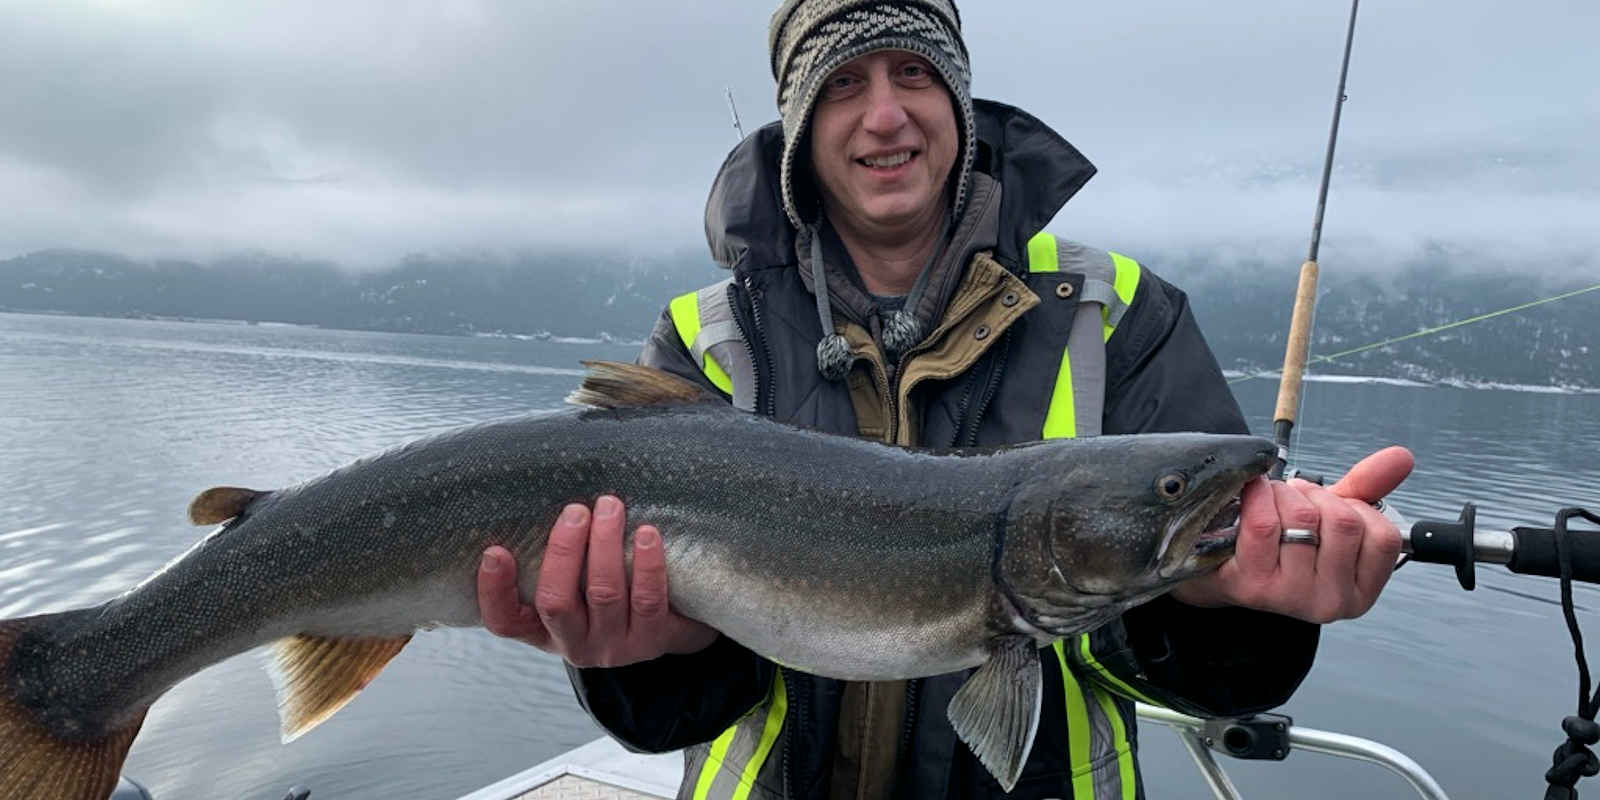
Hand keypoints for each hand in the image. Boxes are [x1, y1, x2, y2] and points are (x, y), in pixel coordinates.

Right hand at [476, 495, 718, 666]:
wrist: (669, 629)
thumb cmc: (610, 592)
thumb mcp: (575, 586)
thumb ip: (557, 559)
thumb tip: (541, 496)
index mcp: (543, 630)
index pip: (505, 622)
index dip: (494, 591)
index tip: (494, 551)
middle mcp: (574, 644)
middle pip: (556, 603)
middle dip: (564, 551)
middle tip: (576, 510)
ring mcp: (613, 646)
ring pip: (604, 594)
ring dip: (605, 545)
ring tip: (610, 507)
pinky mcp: (652, 640)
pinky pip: (648, 599)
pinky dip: (647, 563)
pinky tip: (647, 533)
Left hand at [1170, 446, 1412, 622]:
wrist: (1218, 566)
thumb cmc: (1281, 540)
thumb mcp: (1329, 516)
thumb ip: (1368, 489)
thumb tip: (1402, 456)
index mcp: (1361, 590)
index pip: (1384, 536)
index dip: (1355, 507)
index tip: (1330, 509)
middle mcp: (1332, 604)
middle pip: (1344, 522)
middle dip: (1317, 496)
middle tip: (1296, 501)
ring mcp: (1293, 599)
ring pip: (1304, 518)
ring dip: (1285, 495)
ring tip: (1273, 505)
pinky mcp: (1255, 588)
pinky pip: (1264, 523)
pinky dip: (1258, 497)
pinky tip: (1251, 500)